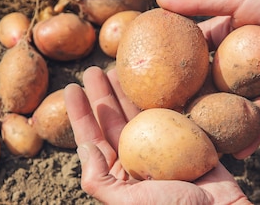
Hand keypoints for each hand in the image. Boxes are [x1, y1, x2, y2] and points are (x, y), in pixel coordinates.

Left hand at [65, 66, 250, 204]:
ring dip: (130, 91)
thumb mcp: (129, 203)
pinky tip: (156, 78)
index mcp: (120, 175)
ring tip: (120, 68)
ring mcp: (162, 149)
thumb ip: (100, 181)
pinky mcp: (187, 141)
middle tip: (95, 69)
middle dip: (104, 94)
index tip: (72, 88)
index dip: (80, 114)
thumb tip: (85, 147)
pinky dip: (163, 96)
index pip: (94, 139)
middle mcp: (138, 160)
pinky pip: (171, 114)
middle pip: (115, 120)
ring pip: (140, 114)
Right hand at [156, 0, 259, 158]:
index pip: (192, 60)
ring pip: (232, 108)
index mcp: (221, 41)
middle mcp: (234, 64)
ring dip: (219, 127)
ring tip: (199, 147)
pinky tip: (240, 154)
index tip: (152, 90)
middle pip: (209, 89)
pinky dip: (254, 135)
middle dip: (193, 107)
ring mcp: (254, 82)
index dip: (173, 74)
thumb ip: (197, 3)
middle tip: (171, 126)